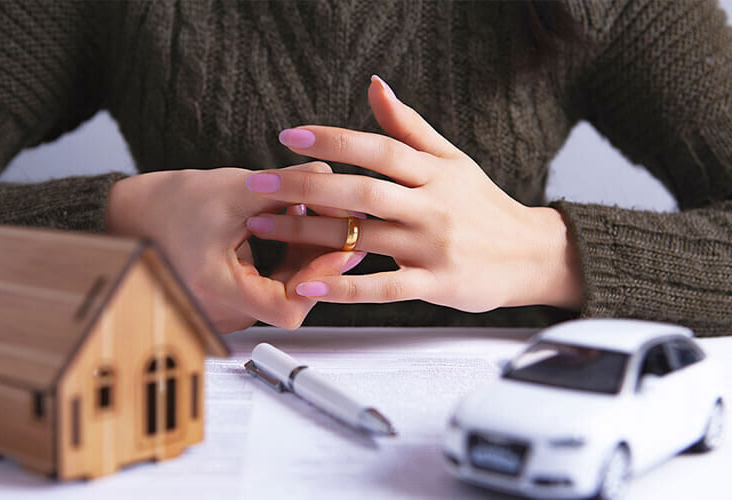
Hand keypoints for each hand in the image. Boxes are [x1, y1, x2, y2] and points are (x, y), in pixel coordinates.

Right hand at [106, 162, 364, 332]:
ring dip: (304, 258)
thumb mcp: (234, 189)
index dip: (319, 280)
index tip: (337, 248)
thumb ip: (286, 185)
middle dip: (317, 261)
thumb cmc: (171, 206)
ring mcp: (226, 310)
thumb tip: (330, 179)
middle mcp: (221, 310)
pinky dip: (286, 260)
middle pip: (290, 299)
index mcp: (217, 289)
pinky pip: (270, 288)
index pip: (286, 309)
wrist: (134, 216)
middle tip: (340, 227)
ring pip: (283, 293)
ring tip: (313, 218)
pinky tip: (292, 227)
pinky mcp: (230, 301)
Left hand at [242, 76, 583, 312]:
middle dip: (306, 186)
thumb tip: (375, 85)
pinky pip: (383, 287)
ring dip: (309, 233)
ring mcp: (433, 247)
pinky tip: (307, 285)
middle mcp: (432, 206)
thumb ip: (410, 127)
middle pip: (362, 191)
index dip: (333, 140)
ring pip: (364, 237)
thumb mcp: (453, 160)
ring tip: (265, 227)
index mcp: (434, 172)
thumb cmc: (485, 206)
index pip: (378, 149)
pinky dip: (343, 288)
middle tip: (259, 184)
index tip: (290, 136)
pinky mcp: (436, 284)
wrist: (532, 254)